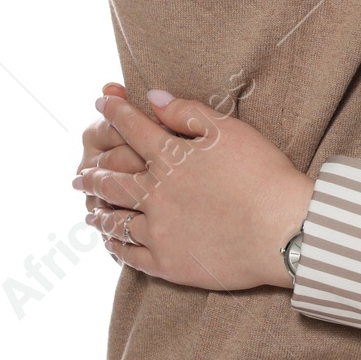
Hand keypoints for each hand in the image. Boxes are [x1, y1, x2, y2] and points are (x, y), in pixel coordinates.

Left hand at [73, 88, 312, 290]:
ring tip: (90, 211)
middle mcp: (155, 193)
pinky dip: (115, 245)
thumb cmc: (262, 174)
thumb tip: (153, 97)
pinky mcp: (166, 262)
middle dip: (93, 174)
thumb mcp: (230, 130)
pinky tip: (111, 242)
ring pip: (115, 220)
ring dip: (99, 212)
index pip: (133, 128)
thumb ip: (188, 112)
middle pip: (112, 180)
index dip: (115, 112)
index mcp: (171, 158)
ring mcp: (158, 230)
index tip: (101, 102)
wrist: (281, 229)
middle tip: (79, 175)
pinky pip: (129, 254)